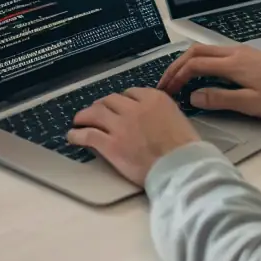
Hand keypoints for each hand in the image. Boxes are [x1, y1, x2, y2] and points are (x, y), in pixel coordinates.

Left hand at [68, 88, 199, 185]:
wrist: (182, 168)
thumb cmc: (186, 149)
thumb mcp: (178, 118)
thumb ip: (161, 112)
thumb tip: (153, 116)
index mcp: (154, 98)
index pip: (130, 93)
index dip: (121, 101)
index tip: (117, 107)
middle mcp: (135, 108)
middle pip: (110, 100)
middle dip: (101, 105)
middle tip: (96, 112)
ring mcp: (121, 125)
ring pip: (95, 113)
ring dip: (85, 116)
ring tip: (79, 120)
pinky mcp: (111, 144)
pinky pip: (88, 134)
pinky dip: (77, 134)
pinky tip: (73, 136)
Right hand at [158, 43, 260, 119]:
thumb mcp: (250, 103)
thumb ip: (220, 99)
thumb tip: (193, 96)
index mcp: (232, 63)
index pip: (194, 64)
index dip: (177, 77)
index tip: (167, 90)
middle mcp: (234, 53)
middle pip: (196, 52)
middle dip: (177, 66)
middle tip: (166, 83)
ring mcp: (243, 52)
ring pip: (207, 51)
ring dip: (189, 62)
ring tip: (180, 78)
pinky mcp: (250, 56)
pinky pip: (218, 54)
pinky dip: (203, 62)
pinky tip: (204, 75)